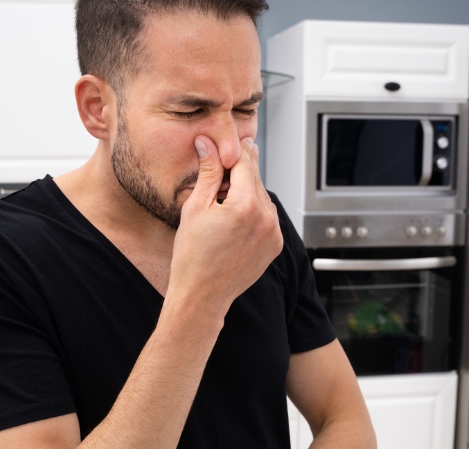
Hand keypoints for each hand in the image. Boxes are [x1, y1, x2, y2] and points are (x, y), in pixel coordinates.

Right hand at [165, 135, 283, 318]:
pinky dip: (253, 212)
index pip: (243, 162)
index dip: (230, 151)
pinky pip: (266, 216)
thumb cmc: (193, 256)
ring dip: (245, 193)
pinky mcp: (275, 244)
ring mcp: (274, 232)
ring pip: (261, 196)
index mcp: (246, 205)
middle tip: (216, 177)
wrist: (203, 295)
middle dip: (236, 172)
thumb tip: (208, 143)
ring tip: (220, 207)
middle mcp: (267, 217)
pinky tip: (232, 223)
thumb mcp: (195, 208)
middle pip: (254, 178)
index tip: (222, 144)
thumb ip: (208, 173)